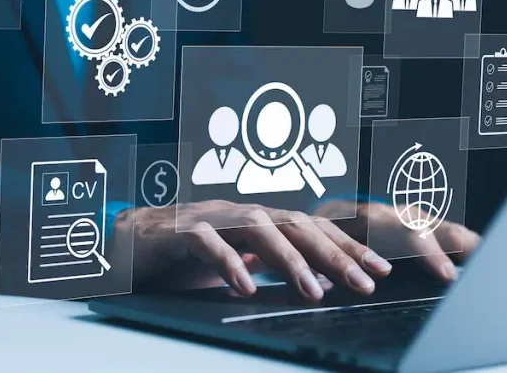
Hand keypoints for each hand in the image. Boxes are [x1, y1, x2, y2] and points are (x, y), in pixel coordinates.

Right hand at [110, 200, 476, 301]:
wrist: (127, 242)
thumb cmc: (184, 255)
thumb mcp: (236, 262)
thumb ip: (269, 265)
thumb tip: (316, 282)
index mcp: (256, 222)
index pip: (309, 228)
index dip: (346, 246)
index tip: (379, 269)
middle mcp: (238, 214)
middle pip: (294, 224)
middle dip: (333, 252)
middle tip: (365, 282)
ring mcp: (209, 219)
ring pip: (257, 228)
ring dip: (290, 259)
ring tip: (315, 291)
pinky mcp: (178, 233)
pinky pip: (207, 245)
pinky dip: (228, 263)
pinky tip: (246, 287)